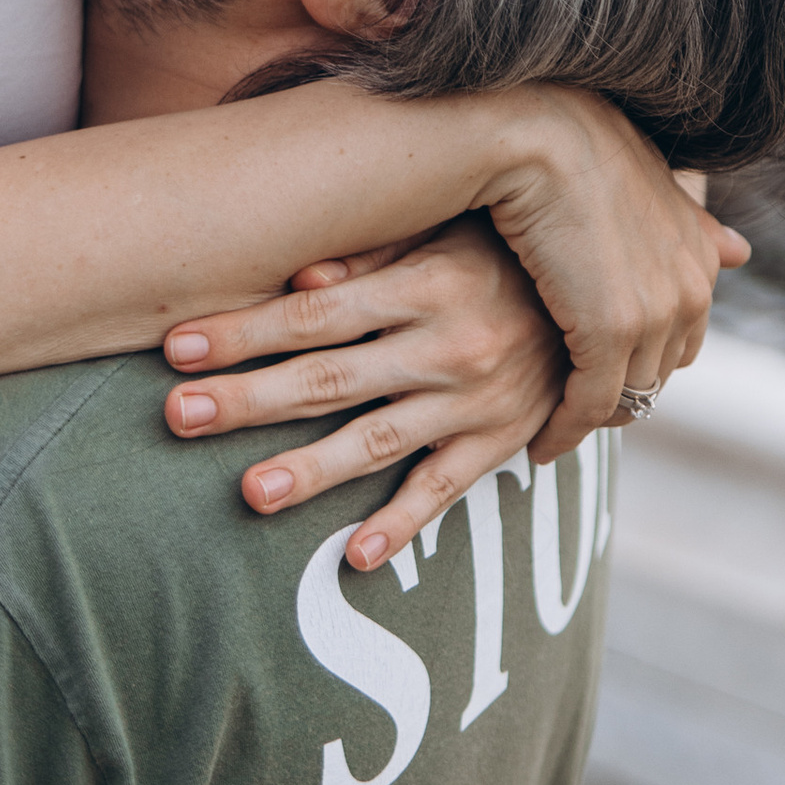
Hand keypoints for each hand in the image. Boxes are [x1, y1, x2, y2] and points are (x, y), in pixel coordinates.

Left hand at [163, 217, 568, 568]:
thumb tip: (299, 275)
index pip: (316, 313)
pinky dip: (403, 524)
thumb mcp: (447, 230)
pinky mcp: (501, 441)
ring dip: (312, 468)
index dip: (246, 331)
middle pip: (331, 378)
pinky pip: (447, 489)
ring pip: (379, 440)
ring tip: (252, 493)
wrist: (606, 291)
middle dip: (250, 398)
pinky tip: (354, 555)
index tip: (178, 347)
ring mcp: (476, 400)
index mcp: (426, 283)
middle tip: (179, 416)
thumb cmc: (503, 250)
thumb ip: (374, 252)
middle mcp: (448, 345)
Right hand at [480, 92, 746, 464]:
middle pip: (656, 376)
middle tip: (574, 412)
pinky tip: (539, 442)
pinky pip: (589, 403)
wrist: (538, 137)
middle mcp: (692, 290)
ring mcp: (654, 314)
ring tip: (554, 430)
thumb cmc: (578, 155)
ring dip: (590, 420)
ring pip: (625, 397)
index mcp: (703, 261)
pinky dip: (565, 429)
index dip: (642, 363)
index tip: (603, 377)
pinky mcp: (609, 331)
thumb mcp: (652, 192)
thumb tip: (744, 250)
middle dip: (621, 398)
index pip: (681, 343)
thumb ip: (696, 226)